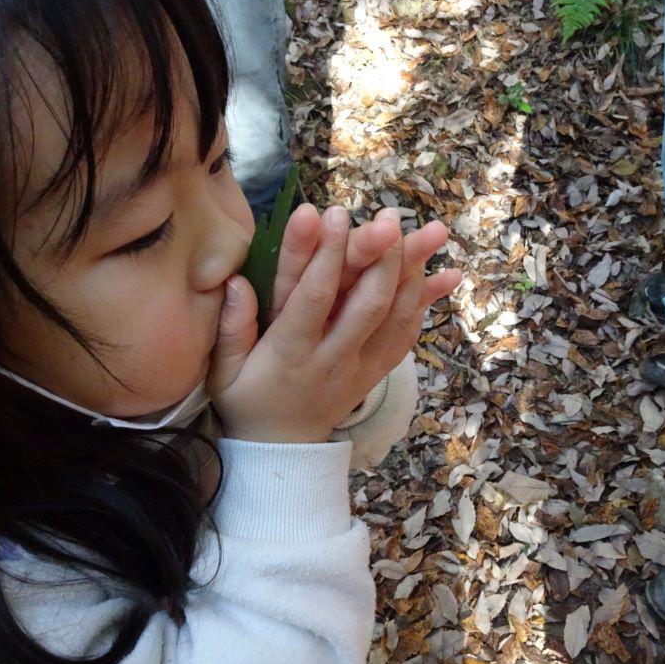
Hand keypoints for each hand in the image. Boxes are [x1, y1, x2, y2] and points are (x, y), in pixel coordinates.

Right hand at [207, 207, 459, 443]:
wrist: (282, 450)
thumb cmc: (247, 400)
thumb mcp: (224, 371)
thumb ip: (231, 327)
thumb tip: (235, 281)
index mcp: (290, 353)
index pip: (314, 298)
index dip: (326, 255)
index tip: (334, 213)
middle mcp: (332, 359)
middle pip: (366, 305)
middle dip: (380, 258)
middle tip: (389, 218)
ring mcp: (361, 368)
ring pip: (395, 319)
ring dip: (412, 275)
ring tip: (428, 235)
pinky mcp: (377, 374)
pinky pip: (405, 338)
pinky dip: (423, 306)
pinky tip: (441, 277)